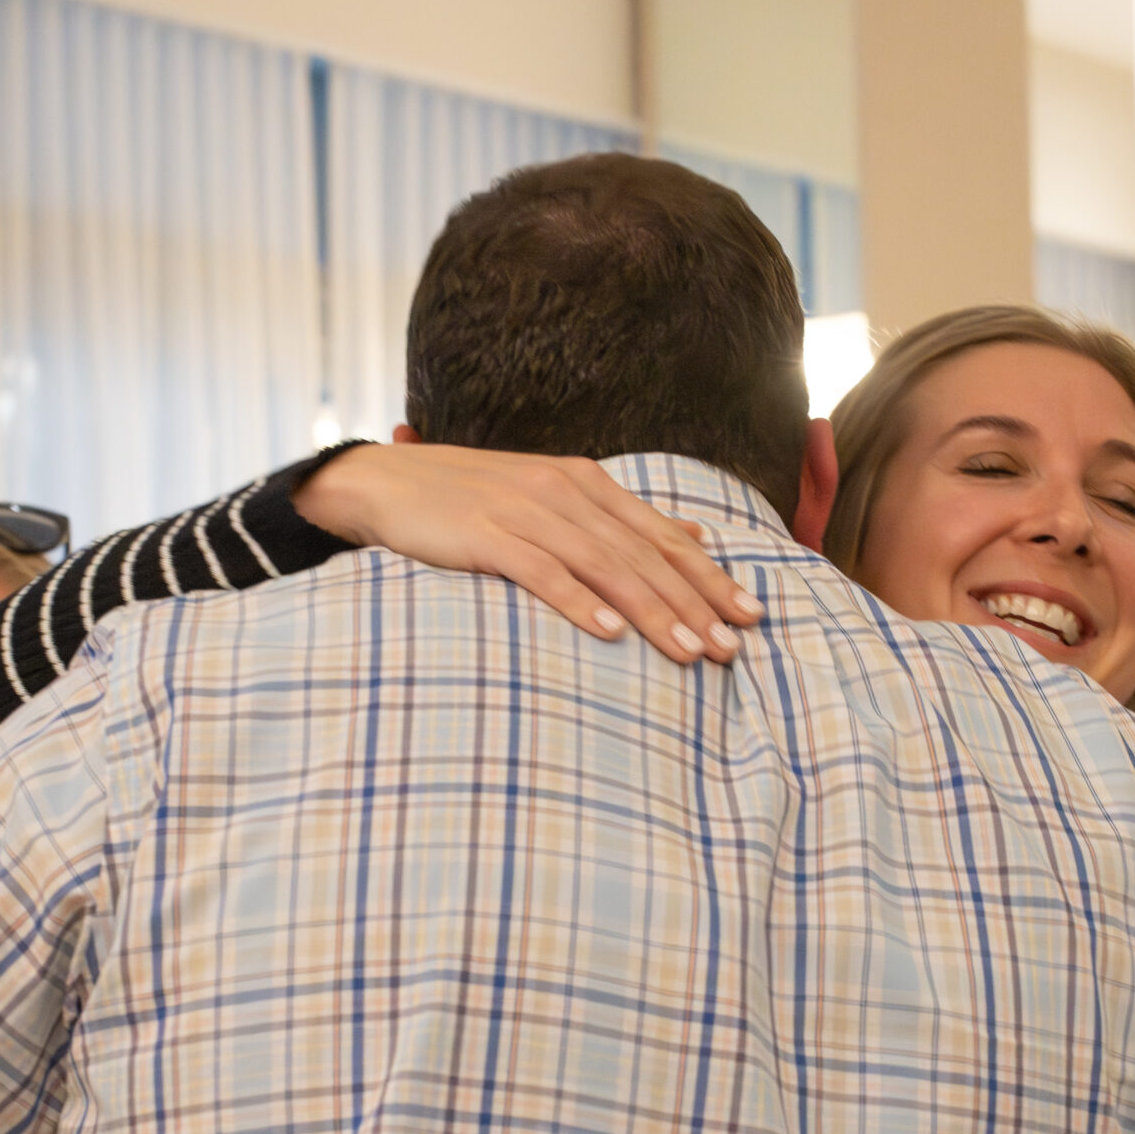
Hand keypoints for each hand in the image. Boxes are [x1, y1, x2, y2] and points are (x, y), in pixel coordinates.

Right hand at [294, 442, 764, 664]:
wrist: (384, 483)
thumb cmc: (471, 500)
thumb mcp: (553, 498)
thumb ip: (621, 519)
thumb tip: (694, 532)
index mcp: (586, 482)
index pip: (661, 535)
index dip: (709, 576)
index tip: (750, 616)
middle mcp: (564, 491)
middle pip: (641, 554)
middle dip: (692, 603)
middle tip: (730, 648)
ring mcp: (525, 510)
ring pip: (604, 565)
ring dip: (650, 611)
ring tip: (688, 651)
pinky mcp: (486, 534)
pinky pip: (541, 572)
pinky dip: (578, 602)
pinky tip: (609, 633)